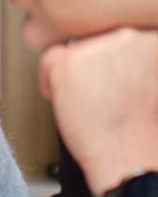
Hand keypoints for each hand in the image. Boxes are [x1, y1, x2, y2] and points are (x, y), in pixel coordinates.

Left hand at [39, 28, 157, 193]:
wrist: (130, 158)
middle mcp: (129, 37)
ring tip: (89, 102)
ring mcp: (98, 46)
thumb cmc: (140, 129)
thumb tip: (106, 54)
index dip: (111, 65)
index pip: (118, 41)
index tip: (112, 83)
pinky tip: (66, 102)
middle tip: (100, 97)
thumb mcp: (147, 80)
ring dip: (73, 74)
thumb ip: (130, 60)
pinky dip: (49, 82)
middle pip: (94, 42)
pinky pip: (48, 61)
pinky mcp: (70, 61)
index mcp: (151, 42)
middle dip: (92, 68)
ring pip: (71, 51)